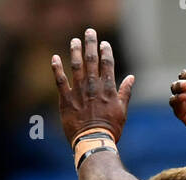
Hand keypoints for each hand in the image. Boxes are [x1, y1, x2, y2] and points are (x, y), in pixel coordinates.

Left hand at [51, 27, 134, 145]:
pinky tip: (55, 58)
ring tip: (75, 41)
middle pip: (91, 59)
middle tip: (90, 32)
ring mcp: (78, 91)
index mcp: (107, 88)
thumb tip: (131, 78)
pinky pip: (60, 80)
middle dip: (91, 43)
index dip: (105, 51)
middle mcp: (92, 86)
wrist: (93, 142)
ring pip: (76, 65)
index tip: (104, 43)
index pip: (107, 64)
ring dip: (75, 51)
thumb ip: (125, 92)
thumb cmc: (110, 129)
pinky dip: (57, 68)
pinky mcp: (66, 99)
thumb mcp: (122, 111)